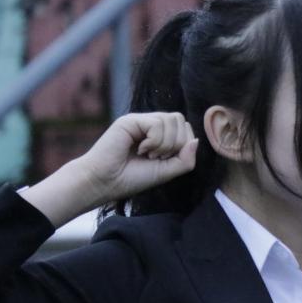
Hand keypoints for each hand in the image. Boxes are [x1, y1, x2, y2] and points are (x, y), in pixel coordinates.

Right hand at [73, 112, 198, 204]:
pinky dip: (154, 141)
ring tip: (148, 154)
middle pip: (180, 120)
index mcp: (159, 135)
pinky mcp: (130, 120)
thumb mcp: (166, 172)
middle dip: (175, 144)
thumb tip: (196, 141)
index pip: (184, 128)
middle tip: (157, 157)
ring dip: (164, 143)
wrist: (105, 182)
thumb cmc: (132, 178)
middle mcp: (150, 124)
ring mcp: (140, 121)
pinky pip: (157, 123)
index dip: (182, 145)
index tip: (164, 160)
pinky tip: (140, 149)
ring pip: (171, 120)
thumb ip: (185, 159)